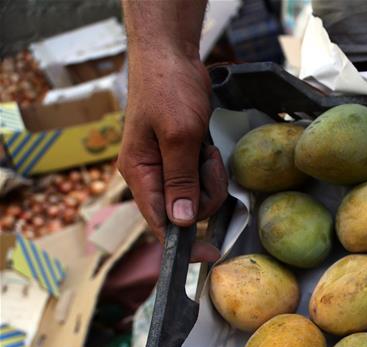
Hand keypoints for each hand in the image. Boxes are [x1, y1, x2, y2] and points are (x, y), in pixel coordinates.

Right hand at [117, 50, 226, 261]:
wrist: (171, 57)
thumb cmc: (168, 90)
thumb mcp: (179, 136)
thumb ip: (181, 180)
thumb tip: (183, 221)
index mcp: (140, 174)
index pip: (159, 223)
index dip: (185, 243)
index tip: (210, 255)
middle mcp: (151, 176)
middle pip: (187, 211)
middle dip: (207, 193)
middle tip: (208, 161)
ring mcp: (168, 168)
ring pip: (200, 196)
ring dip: (212, 178)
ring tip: (207, 150)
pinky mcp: (185, 159)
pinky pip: (204, 179)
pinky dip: (212, 168)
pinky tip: (209, 147)